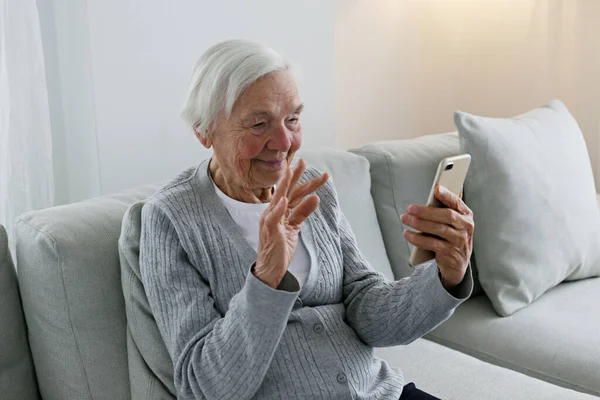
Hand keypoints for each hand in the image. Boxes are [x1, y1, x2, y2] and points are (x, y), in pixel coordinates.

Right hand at [253, 159, 328, 287]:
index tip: (316, 171)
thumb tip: (315, 197)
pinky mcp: (269, 231)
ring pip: (279, 199)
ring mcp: (270, 220)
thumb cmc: (280, 247)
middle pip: (286, 191)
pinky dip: (279, 208)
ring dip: (285, 185)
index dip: (304, 182)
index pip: (294, 193)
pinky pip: (273, 218)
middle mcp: (274, 212)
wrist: (270, 268)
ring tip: (291, 171)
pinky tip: (284, 199)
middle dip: (295, 176)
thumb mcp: (295, 228)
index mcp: (280, 211)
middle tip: (304, 161)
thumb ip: (302, 212)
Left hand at [400, 185, 473, 288]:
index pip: (457, 203)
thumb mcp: (452, 222)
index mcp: (466, 215)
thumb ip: (444, 210)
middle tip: (410, 208)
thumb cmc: (450, 236)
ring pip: (439, 229)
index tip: (437, 189)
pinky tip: (407, 234)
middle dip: (427, 211)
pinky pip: (432, 244)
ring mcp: (459, 241)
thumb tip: (431, 196)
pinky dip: (418, 239)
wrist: (457, 263)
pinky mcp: (450, 253)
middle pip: (447, 216)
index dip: (447, 196)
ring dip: (419, 223)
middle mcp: (465, 227)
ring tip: (405, 218)